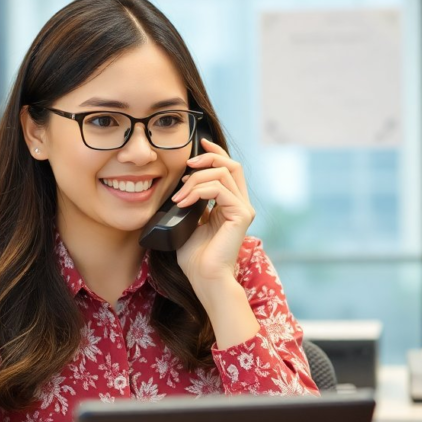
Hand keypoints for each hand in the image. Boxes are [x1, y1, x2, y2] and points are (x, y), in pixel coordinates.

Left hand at [172, 139, 254, 295]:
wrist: (204, 278)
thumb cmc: (194, 257)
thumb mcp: (188, 221)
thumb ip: (190, 202)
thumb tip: (180, 185)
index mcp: (229, 204)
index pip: (228, 169)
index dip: (215, 153)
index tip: (199, 143)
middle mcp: (240, 204)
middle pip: (231, 165)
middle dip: (207, 159)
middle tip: (187, 165)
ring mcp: (243, 209)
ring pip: (222, 174)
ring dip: (195, 180)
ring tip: (178, 196)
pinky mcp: (241, 215)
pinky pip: (219, 190)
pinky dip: (198, 191)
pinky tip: (184, 203)